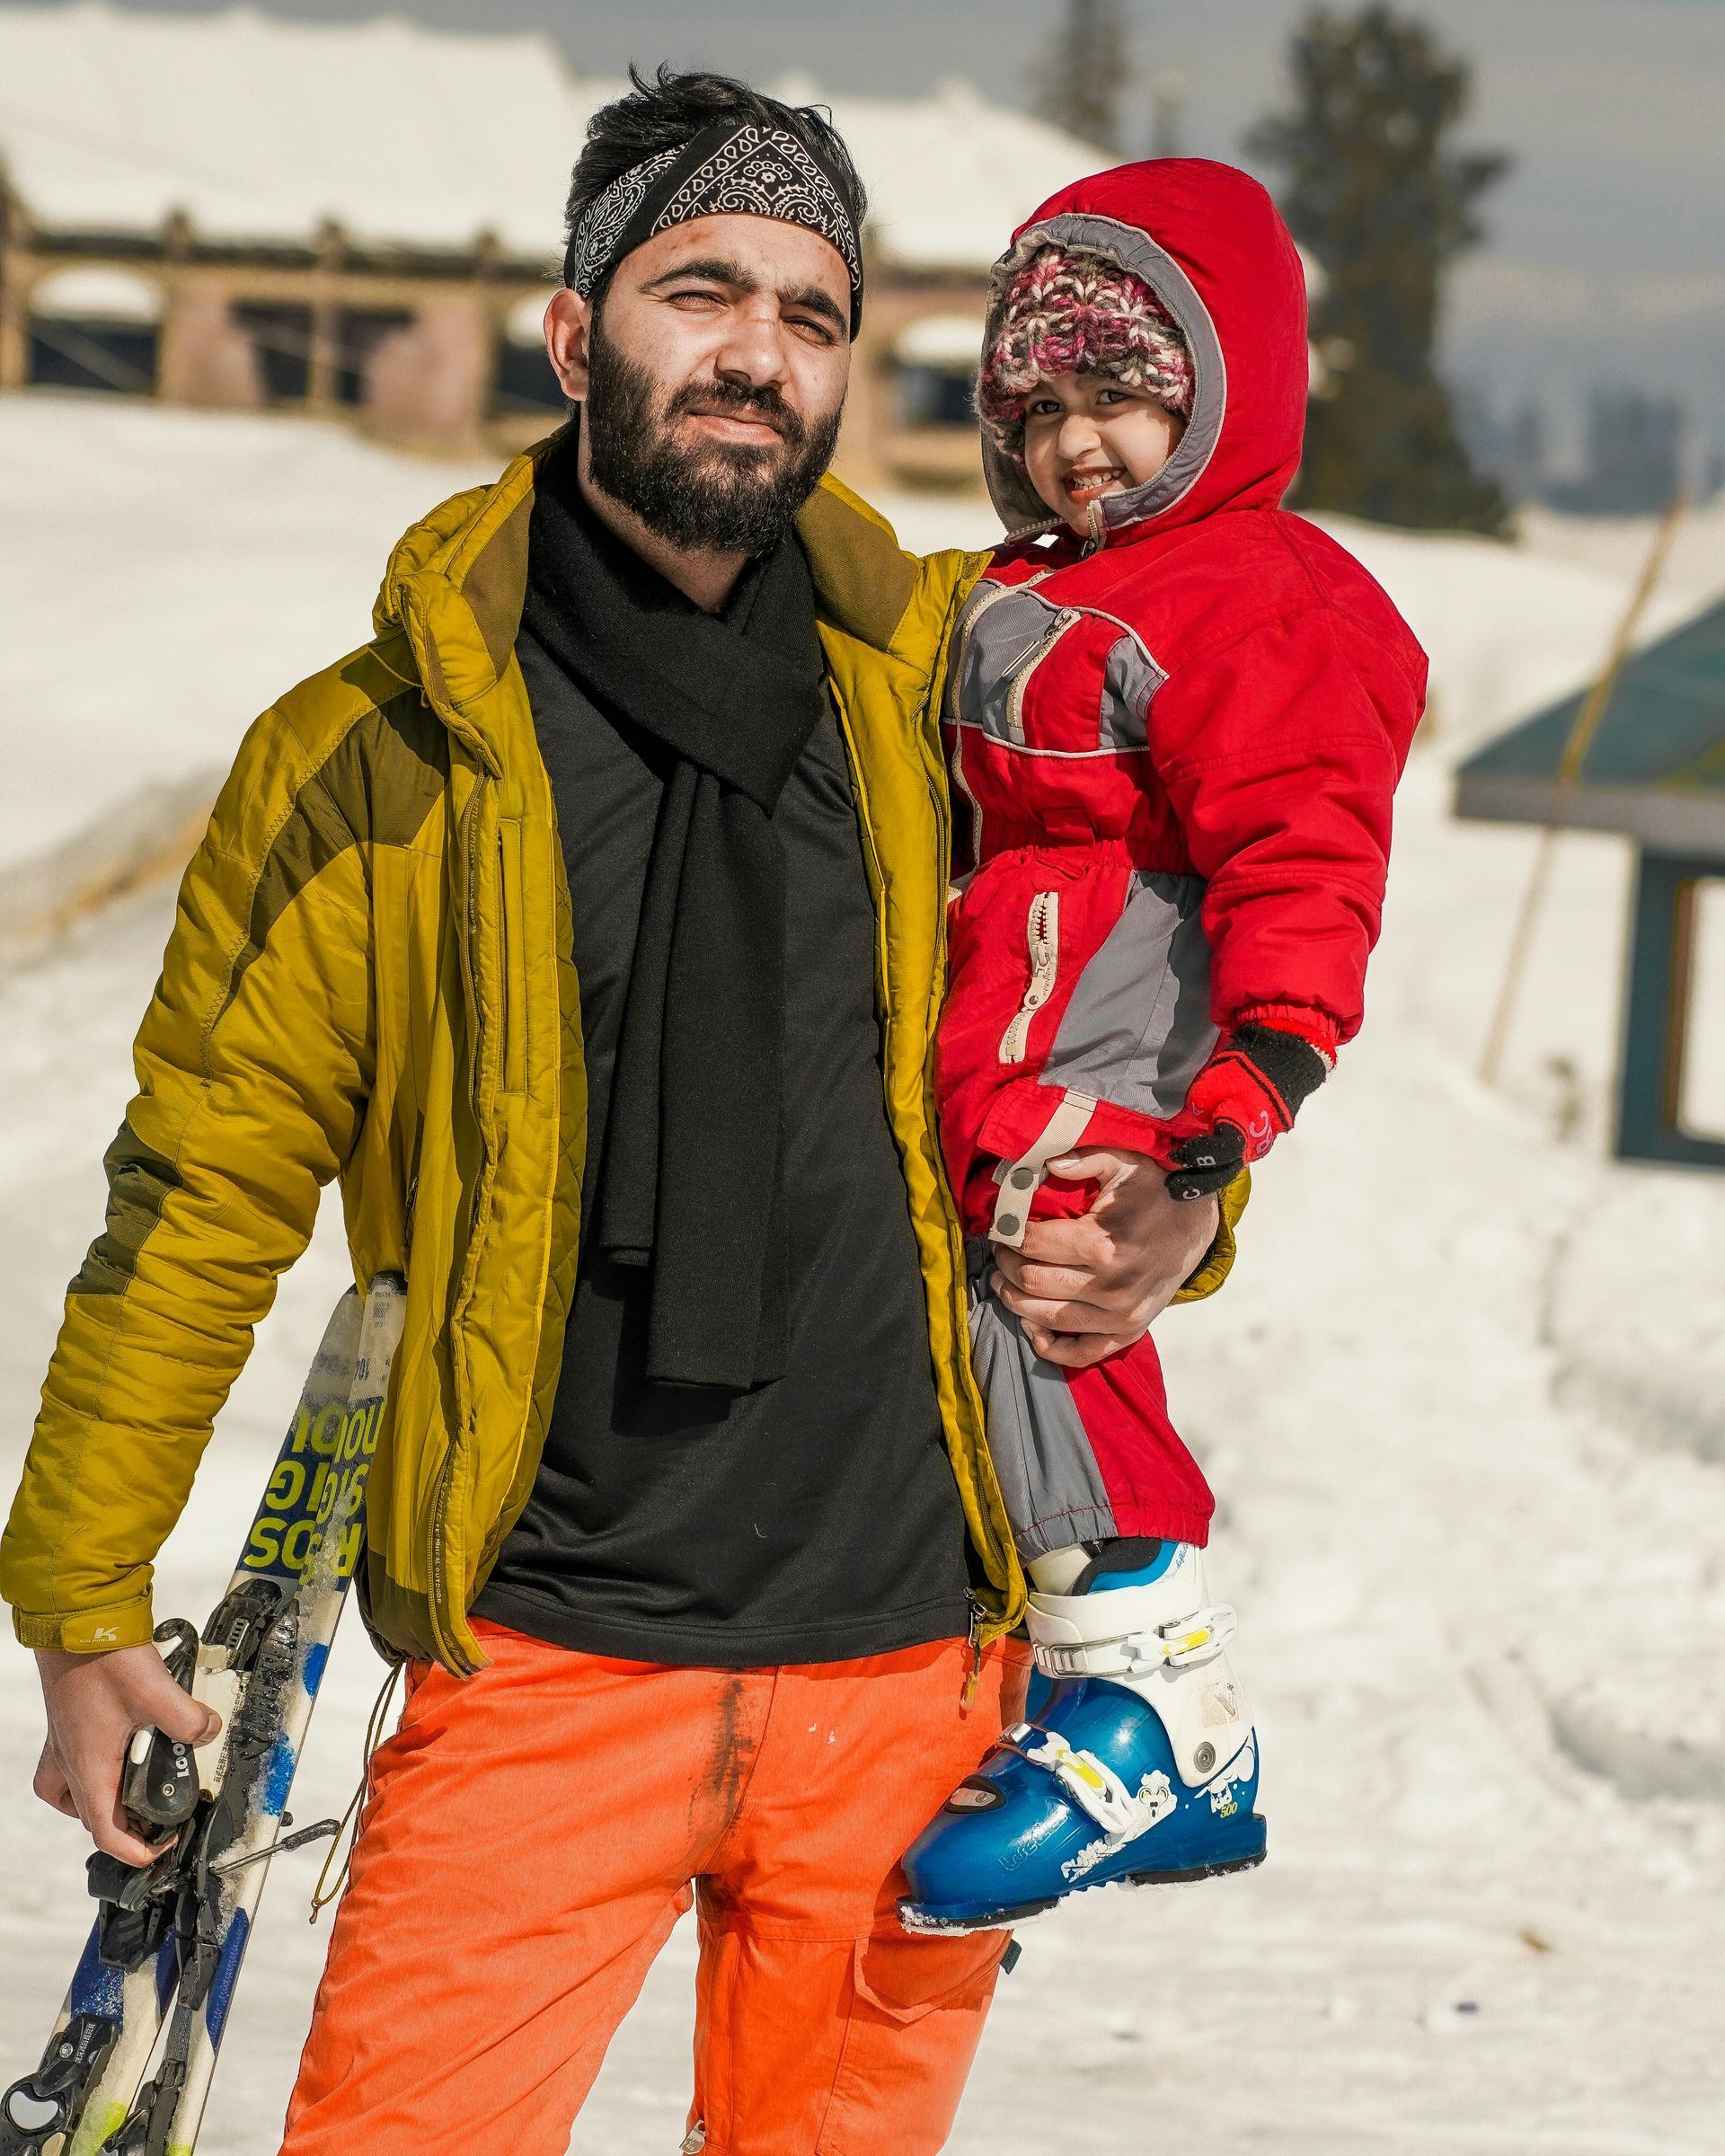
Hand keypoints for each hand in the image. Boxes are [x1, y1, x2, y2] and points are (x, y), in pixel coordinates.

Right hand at [34, 1643, 221, 1865]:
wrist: (76, 1626)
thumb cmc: (103, 1661)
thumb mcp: (157, 1694)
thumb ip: (189, 1720)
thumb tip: (209, 1733)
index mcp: (90, 1767)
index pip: (105, 1832)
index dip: (134, 1851)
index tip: (159, 1849)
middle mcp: (69, 1762)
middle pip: (89, 1817)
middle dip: (122, 1828)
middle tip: (155, 1818)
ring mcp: (62, 1744)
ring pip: (69, 1795)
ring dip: (98, 1803)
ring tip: (131, 1793)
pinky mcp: (66, 1725)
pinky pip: (66, 1766)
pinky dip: (87, 1772)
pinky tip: (116, 1752)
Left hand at [989, 1147, 1220, 1369]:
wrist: (1196, 1223)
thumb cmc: (1154, 1189)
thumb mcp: (1124, 1161)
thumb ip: (1084, 1159)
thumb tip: (1045, 1165)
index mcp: (1102, 1244)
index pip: (1031, 1246)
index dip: (1006, 1236)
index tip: (999, 1227)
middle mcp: (1110, 1286)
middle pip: (1032, 1282)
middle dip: (1005, 1265)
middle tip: (999, 1251)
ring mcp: (1120, 1314)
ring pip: (1046, 1317)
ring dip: (1015, 1301)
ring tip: (1003, 1281)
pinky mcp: (1129, 1330)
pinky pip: (1082, 1352)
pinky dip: (1052, 1347)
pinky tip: (1032, 1327)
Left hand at [1163, 1023, 1330, 1197]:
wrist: (1282, 1063)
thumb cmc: (1247, 1070)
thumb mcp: (1216, 1081)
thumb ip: (1202, 1104)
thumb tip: (1197, 1117)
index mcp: (1242, 1128)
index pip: (1217, 1152)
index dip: (1195, 1156)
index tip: (1174, 1157)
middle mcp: (1252, 1143)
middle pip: (1224, 1171)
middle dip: (1199, 1182)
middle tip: (1173, 1188)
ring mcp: (1257, 1144)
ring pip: (1230, 1168)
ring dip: (1208, 1178)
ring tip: (1183, 1184)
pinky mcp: (1257, 1140)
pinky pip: (1235, 1159)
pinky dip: (1218, 1166)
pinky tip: (1202, 1170)